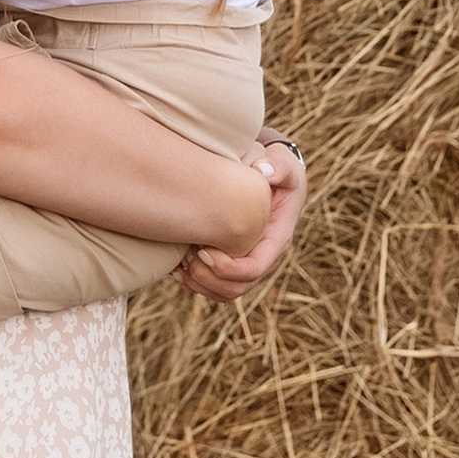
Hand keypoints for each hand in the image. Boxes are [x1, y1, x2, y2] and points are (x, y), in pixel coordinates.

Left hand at [179, 133, 306, 302]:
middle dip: (208, 279)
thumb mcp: (281, 163)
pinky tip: (177, 266)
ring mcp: (249, 266)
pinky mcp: (234, 266)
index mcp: (277, 240)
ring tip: (181, 260)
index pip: (255, 269)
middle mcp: (265, 259)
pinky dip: (194, 284)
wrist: (269, 178)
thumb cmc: (274, 170)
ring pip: (224, 294)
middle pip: (237, 289)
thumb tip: (264, 171)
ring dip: (199, 284)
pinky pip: (215, 289)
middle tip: (187, 254)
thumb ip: (277, 166)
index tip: (203, 249)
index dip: (228, 268)